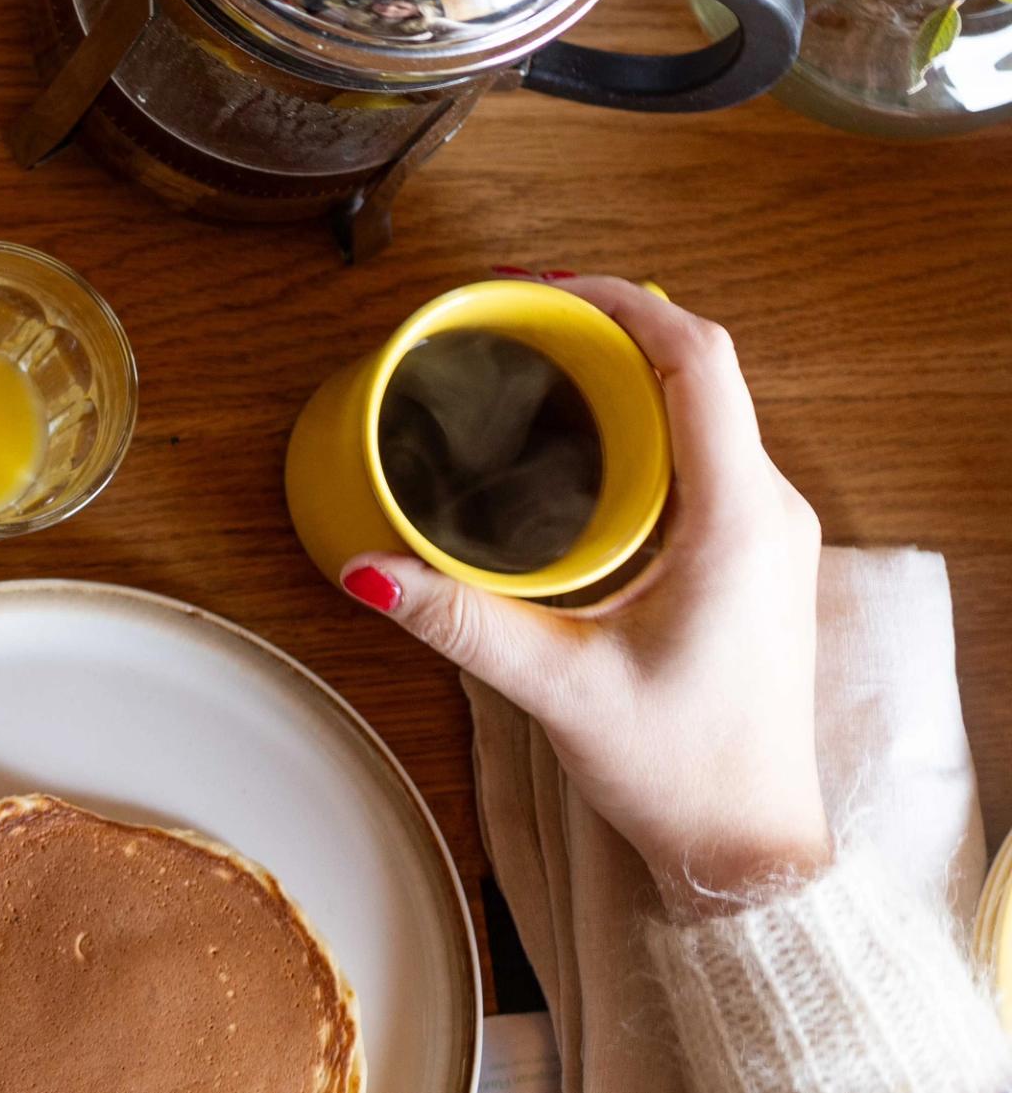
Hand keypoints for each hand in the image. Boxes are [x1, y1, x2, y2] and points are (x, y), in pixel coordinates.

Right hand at [335, 276, 832, 911]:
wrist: (750, 847)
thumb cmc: (685, 772)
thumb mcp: (561, 689)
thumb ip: (461, 621)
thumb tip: (367, 563)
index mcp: (739, 521)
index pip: (698, 360)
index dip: (621, 301)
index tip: (537, 288)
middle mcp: (768, 510)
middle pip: (698, 366)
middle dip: (604, 321)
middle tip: (508, 315)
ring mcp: (766, 529)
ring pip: (701, 404)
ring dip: (620, 368)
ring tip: (529, 358)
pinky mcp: (748, 551)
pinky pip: (701, 446)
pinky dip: (637, 416)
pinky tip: (571, 435)